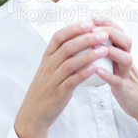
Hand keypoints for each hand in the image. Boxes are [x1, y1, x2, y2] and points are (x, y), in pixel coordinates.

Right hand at [14, 21, 109, 137]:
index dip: (74, 28)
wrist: (33, 114)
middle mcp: (49, 65)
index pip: (59, 36)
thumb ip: (60, 55)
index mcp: (47, 57)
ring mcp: (53, 79)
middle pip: (68, 47)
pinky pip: (72, 81)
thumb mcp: (48, 68)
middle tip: (103, 34)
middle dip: (87, 38)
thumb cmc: (45, 89)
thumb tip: (77, 40)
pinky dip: (84, 73)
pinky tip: (95, 68)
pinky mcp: (58, 93)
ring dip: (89, 54)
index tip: (89, 23)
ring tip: (105, 49)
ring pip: (71, 62)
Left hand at [93, 17, 137, 136]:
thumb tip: (89, 36)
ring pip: (126, 59)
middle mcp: (127, 60)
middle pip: (125, 41)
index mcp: (124, 52)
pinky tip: (96, 70)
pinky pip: (117, 81)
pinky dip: (107, 75)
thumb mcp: (117, 63)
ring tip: (96, 46)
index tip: (93, 17)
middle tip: (94, 29)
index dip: (107, 23)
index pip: (119, 32)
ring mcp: (127, 74)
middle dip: (110, 32)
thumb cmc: (125, 81)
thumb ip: (108, 50)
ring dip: (111, 51)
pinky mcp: (125, 89)